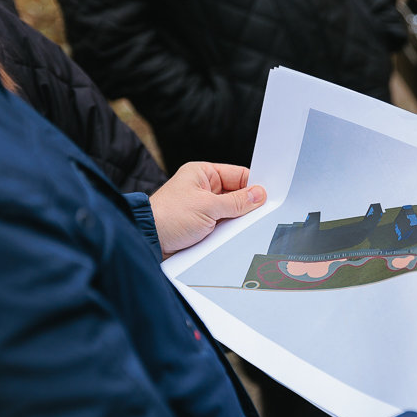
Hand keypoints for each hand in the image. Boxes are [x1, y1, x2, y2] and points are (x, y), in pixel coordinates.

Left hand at [149, 162, 265, 259]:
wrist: (148, 242)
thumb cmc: (168, 217)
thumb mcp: (208, 207)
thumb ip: (236, 202)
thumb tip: (258, 195)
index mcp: (202, 173)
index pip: (238, 174)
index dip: (254, 184)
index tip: (269, 195)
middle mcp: (203, 188)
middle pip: (237, 194)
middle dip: (246, 205)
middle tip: (259, 213)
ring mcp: (203, 207)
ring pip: (231, 212)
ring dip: (237, 221)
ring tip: (241, 226)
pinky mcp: (202, 225)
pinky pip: (223, 226)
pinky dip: (229, 232)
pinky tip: (233, 236)